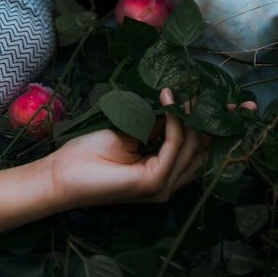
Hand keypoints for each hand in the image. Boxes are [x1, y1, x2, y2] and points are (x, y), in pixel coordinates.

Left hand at [49, 88, 204, 206]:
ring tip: (185, 92)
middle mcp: (169, 183)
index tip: (216, 99)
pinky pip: (173, 147)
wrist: (62, 173)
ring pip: (192, 148)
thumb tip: (174, 106)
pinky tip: (168, 104)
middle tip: (205, 91)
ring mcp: (163, 185)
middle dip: (207, 119)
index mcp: (165, 174)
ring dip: (190, 116)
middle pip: (202, 150)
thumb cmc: (89, 154)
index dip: (209, 125)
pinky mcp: (154, 182)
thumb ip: (154, 125)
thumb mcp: (128, 132)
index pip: (198, 150)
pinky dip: (174, 124)